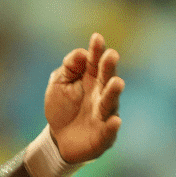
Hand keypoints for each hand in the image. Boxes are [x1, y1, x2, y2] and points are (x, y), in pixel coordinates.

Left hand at [44, 32, 124, 162]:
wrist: (59, 139)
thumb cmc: (62, 107)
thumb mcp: (59, 84)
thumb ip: (68, 68)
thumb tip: (81, 53)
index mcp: (91, 79)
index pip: (95, 62)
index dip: (96, 50)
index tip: (96, 37)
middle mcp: (101, 94)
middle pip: (106, 79)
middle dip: (109, 67)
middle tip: (111, 55)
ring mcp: (104, 114)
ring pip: (110, 103)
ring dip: (113, 93)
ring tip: (116, 82)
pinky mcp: (104, 135)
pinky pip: (109, 130)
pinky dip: (112, 126)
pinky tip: (115, 120)